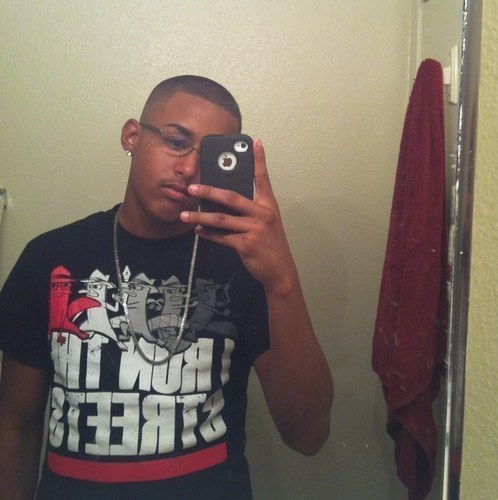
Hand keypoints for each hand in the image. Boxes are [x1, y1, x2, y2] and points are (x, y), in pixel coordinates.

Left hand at [180, 139, 296, 291]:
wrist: (280, 271)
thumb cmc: (271, 245)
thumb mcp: (267, 223)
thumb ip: (251, 210)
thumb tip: (224, 202)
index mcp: (268, 206)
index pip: (263, 179)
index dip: (259, 160)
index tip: (255, 143)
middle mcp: (262, 214)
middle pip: (231, 197)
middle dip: (208, 191)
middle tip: (192, 187)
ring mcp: (254, 230)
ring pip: (220, 219)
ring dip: (200, 216)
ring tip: (184, 214)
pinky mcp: (245, 245)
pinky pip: (221, 237)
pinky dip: (208, 234)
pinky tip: (198, 230)